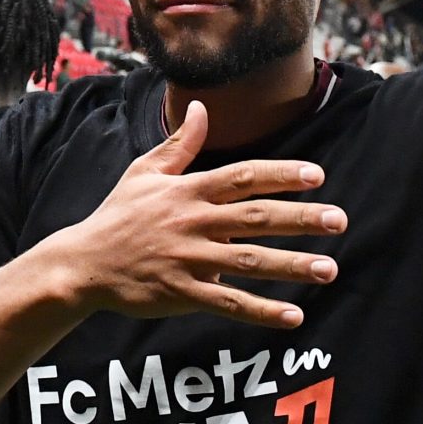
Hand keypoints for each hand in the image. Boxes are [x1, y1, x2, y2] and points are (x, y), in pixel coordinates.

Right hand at [42, 100, 339, 328]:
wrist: (83, 264)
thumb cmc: (118, 215)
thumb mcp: (144, 172)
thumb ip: (180, 143)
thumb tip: (202, 108)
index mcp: (187, 190)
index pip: (242, 177)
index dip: (280, 174)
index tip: (317, 176)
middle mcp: (192, 222)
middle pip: (254, 217)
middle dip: (300, 218)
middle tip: (339, 220)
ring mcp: (188, 260)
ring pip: (249, 262)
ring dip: (292, 266)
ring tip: (329, 270)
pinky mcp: (182, 294)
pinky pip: (228, 303)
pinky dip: (261, 311)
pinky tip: (294, 316)